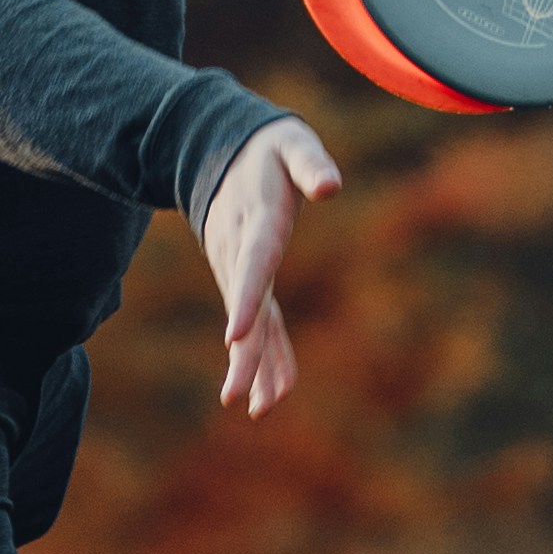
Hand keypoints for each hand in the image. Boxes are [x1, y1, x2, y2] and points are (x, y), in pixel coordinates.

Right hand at [199, 114, 345, 422]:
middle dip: (242, 355)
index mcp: (257, 221)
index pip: (252, 265)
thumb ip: (311, 163)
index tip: (235, 337)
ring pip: (249, 325)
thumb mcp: (292, 144)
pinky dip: (267, 356)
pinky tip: (275, 392)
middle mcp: (241, 253)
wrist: (221, 151)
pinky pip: (259, 322)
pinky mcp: (245, 279)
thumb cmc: (267, 149)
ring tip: (259, 410)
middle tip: (236, 398)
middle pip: (244, 309)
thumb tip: (331, 186)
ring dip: (253, 367)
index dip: (244, 299)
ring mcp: (239, 270)